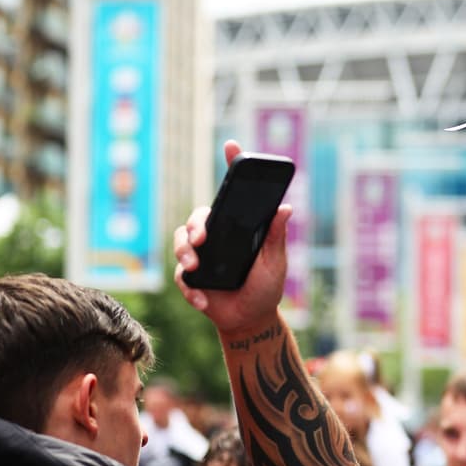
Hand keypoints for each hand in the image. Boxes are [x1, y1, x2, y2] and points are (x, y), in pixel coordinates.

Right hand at [173, 140, 291, 334]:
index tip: (233, 145)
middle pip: (197, 217)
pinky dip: (191, 289)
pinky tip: (204, 300)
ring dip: (184, 253)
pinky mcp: (191, 278)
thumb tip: (286, 207)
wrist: (251, 320)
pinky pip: (181, 276)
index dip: (232, 167)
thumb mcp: (275, 262)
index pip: (233, 194)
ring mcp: (202, 255)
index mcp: (239, 228)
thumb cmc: (266, 287)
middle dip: (195, 225)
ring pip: (180, 241)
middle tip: (202, 239)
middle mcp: (217, 237)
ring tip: (195, 268)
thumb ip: (275, 237)